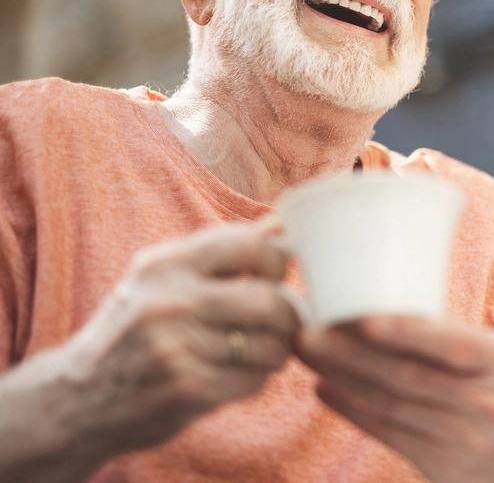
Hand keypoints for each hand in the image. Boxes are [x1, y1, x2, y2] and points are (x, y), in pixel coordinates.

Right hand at [0, 221, 299, 480]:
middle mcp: (168, 302)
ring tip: (251, 352)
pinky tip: (230, 377)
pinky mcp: (185, 390)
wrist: (75, 399)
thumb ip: (218, 254)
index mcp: (164, 264)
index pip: (251, 244)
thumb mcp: (159, 280)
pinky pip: (254, 380)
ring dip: (272, 353)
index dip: (277, 262)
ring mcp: (176, 348)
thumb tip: (278, 225)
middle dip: (286, 316)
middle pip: (271, 301)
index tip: (273, 278)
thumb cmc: (133, 331)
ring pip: (269, 346)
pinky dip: (253, 380)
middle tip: (278, 324)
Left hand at [298, 316, 493, 482]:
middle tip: (309, 332)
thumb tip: (398, 308)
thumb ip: (467, 342)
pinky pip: (392, 435)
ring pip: (393, 406)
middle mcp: (491, 404)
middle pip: (410, 377)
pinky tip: (329, 391)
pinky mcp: (447, 468)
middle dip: (352, 354)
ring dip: (343, 380)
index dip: (406, 331)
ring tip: (309, 356)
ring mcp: (468, 441)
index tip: (361, 316)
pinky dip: (356, 412)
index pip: (454, 345)